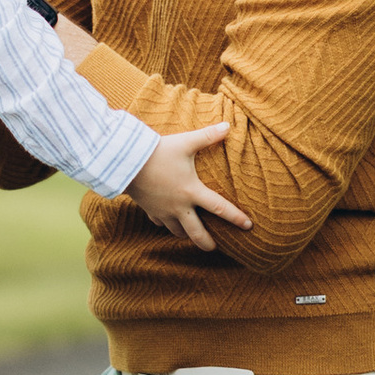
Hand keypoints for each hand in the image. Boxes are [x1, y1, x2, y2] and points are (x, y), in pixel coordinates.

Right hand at [124, 122, 251, 252]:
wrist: (126, 162)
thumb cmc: (158, 152)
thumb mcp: (185, 142)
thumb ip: (208, 136)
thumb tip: (228, 125)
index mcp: (192, 191)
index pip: (220, 208)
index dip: (236, 218)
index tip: (249, 226)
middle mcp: (179, 206)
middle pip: (197, 233)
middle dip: (207, 243)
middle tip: (215, 248)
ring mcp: (163, 211)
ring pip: (177, 231)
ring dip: (187, 234)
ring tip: (192, 235)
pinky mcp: (149, 210)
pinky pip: (159, 223)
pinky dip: (166, 224)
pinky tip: (168, 221)